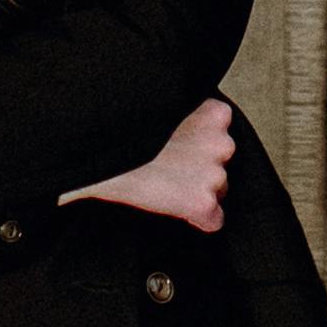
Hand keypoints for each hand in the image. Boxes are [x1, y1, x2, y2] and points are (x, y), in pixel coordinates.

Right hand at [64, 99, 232, 236]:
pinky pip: (213, 220)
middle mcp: (221, 143)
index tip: (178, 142)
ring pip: (219, 189)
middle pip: (221, 160)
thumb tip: (174, 125)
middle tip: (169, 165)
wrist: (105, 154)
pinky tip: (175, 209)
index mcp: (213, 113)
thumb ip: (178, 113)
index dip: (198, 138)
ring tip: (165, 185)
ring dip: (198, 189)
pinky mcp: (202, 204)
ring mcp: (214, 175)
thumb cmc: (123, 128)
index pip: (221, 128)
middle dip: (200, 164)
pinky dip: (199, 219)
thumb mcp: (159, 106)